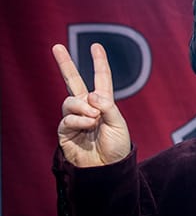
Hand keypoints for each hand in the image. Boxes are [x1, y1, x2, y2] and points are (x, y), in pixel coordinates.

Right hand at [53, 42, 130, 166]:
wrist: (107, 169)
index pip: (101, 79)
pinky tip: (88, 125)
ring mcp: (75, 118)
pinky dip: (79, 120)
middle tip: (56, 47)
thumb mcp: (119, 124)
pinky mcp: (65, 131)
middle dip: (65, 64)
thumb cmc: (117, 147)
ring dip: (83, 108)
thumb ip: (108, 107)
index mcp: (104, 103)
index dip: (99, 62)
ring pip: (71, 101)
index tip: (96, 46)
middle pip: (73, 82)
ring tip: (94, 118)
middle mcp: (88, 107)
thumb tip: (91, 94)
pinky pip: (67, 118)